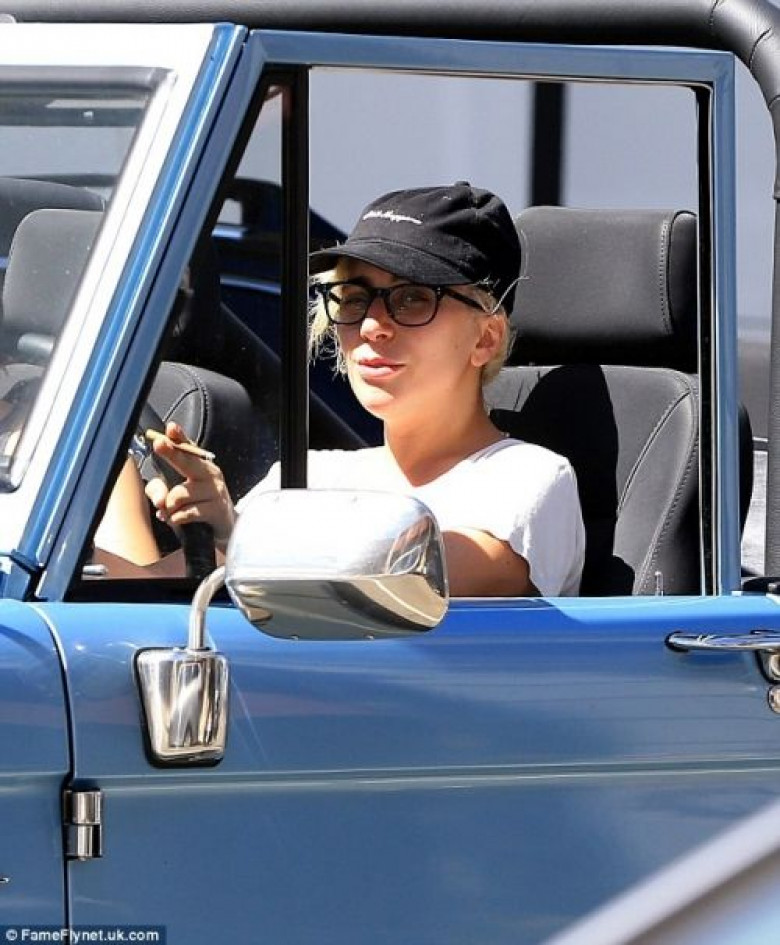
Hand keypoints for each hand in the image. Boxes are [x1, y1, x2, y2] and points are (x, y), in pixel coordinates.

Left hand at [144, 422, 235, 546]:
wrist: (224, 522)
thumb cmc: (197, 502)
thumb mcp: (175, 491)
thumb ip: (159, 489)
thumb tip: (159, 500)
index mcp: (200, 464)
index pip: (187, 447)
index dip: (179, 437)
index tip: (170, 428)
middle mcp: (210, 473)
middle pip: (187, 461)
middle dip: (172, 452)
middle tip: (158, 444)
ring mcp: (215, 491)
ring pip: (179, 495)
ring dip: (168, 507)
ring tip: (170, 511)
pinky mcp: (217, 509)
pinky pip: (187, 513)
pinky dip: (176, 518)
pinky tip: (177, 519)